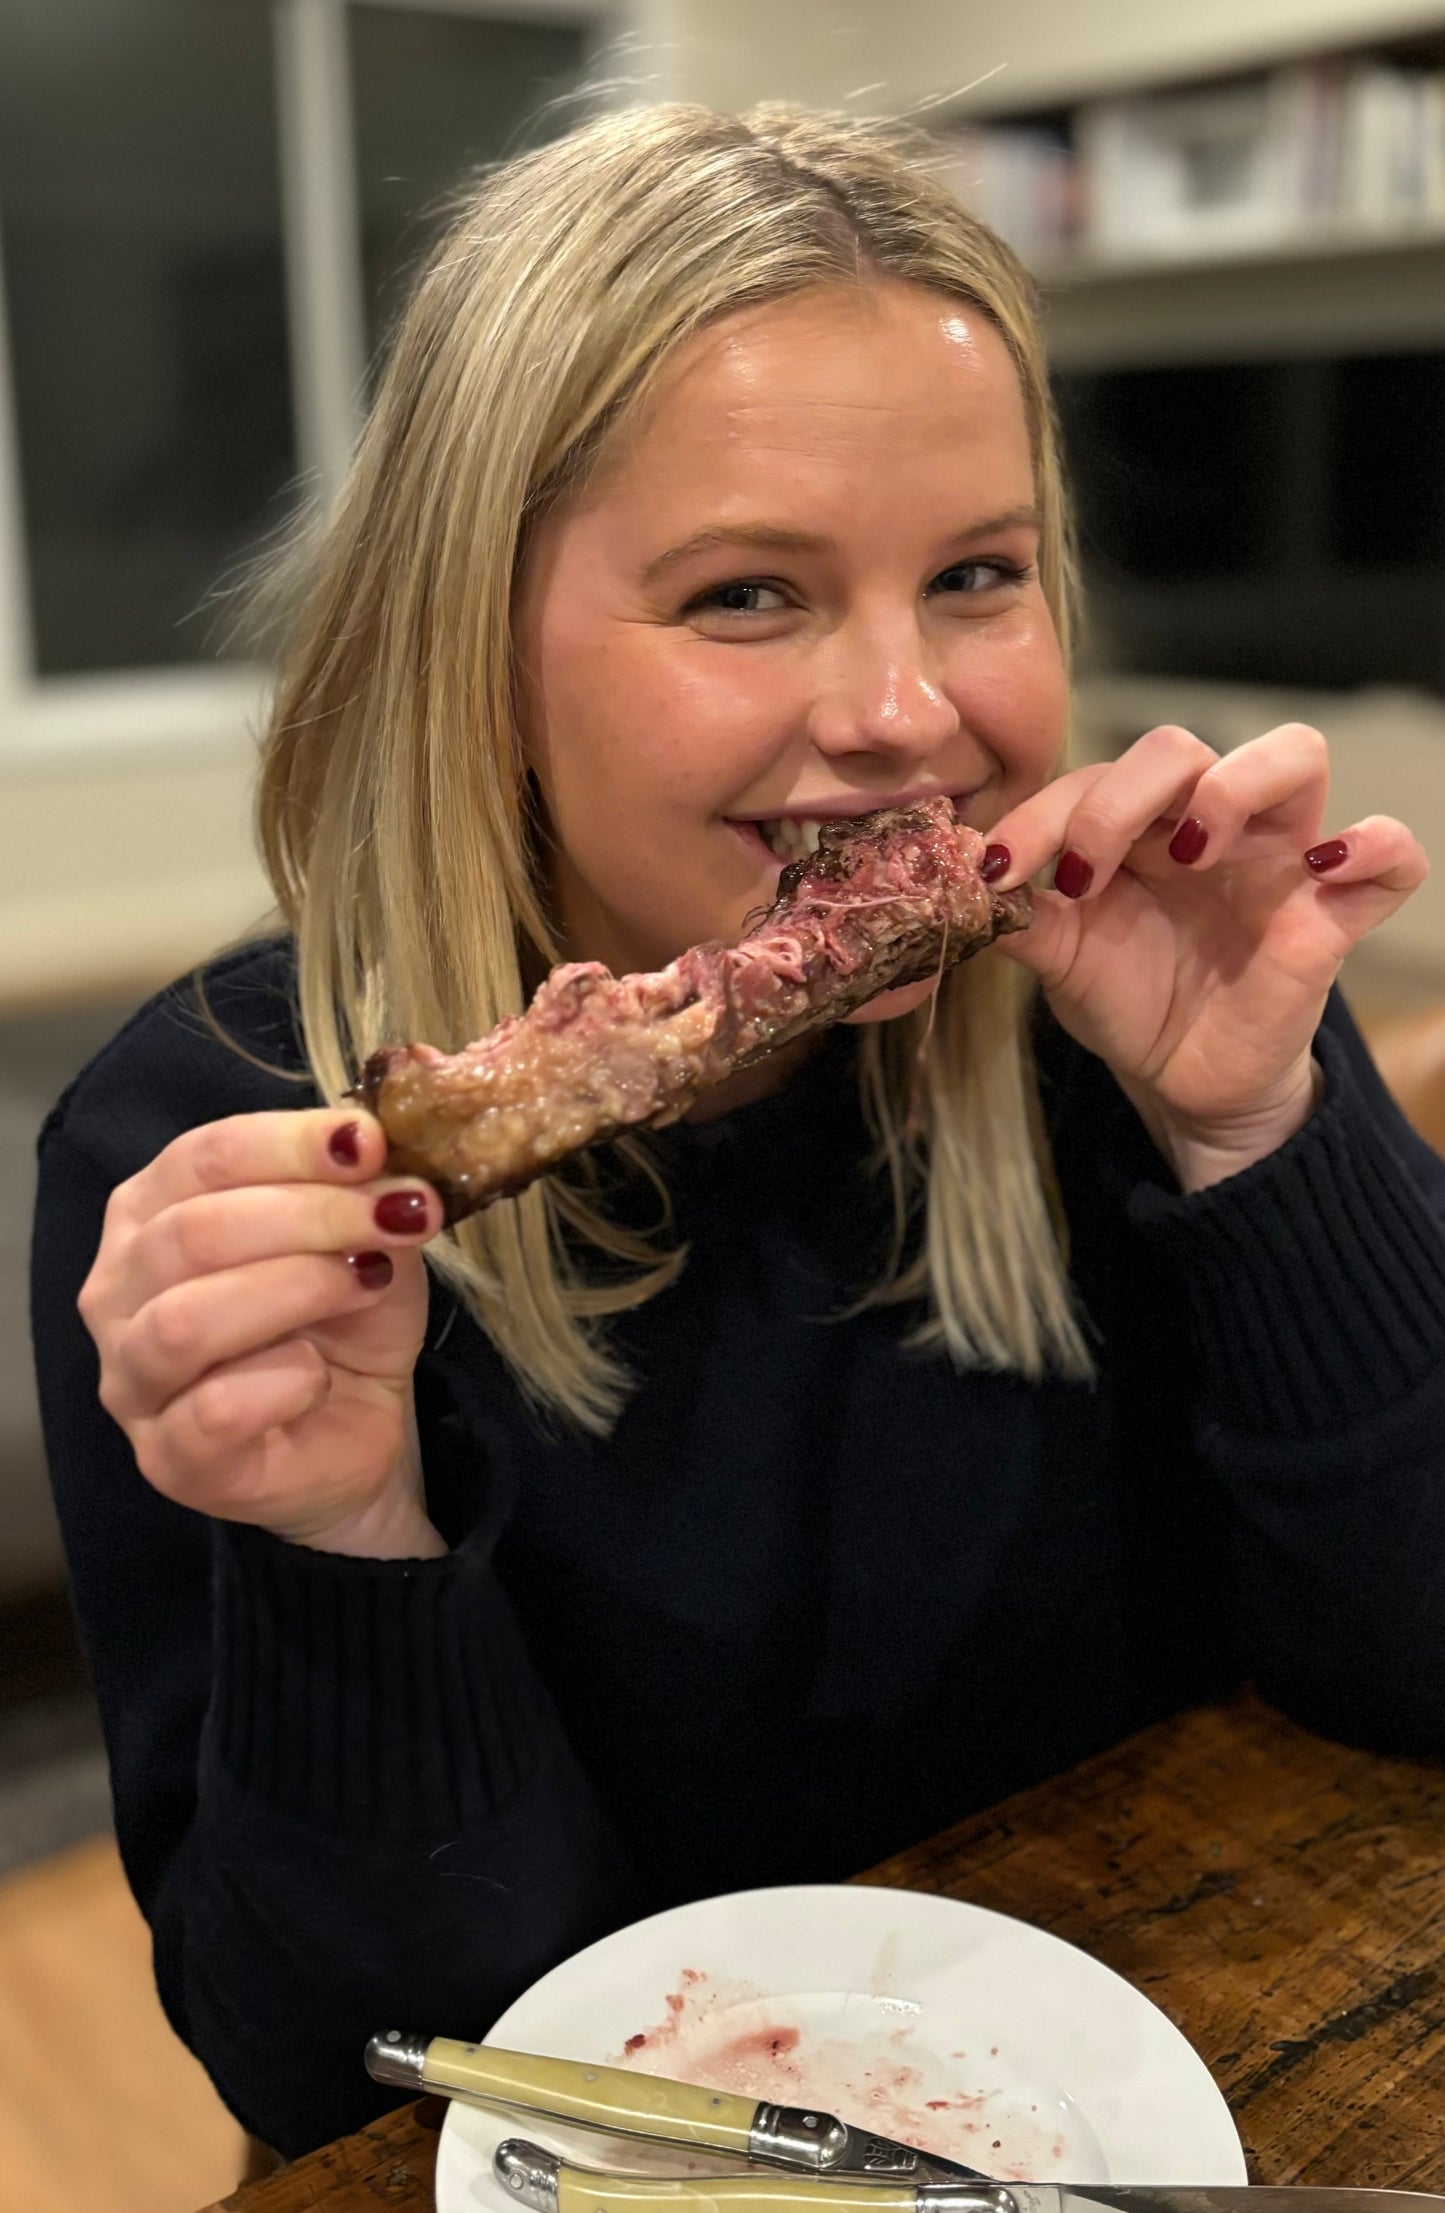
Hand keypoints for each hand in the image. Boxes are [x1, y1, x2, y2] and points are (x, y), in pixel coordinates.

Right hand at [78, 1108, 447, 1556]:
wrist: (354, 1434)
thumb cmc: (340, 1326)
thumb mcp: (365, 1242)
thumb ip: (362, 1196)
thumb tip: (375, 1151)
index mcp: (151, 1215)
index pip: (201, 1157)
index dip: (288, 1142)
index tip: (367, 1140)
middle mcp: (120, 1291)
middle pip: (194, 1231)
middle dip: (310, 1213)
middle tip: (396, 1215)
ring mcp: (133, 1380)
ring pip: (187, 1320)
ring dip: (295, 1288)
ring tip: (365, 1282)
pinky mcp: (168, 1459)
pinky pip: (213, 1411)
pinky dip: (285, 1382)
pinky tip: (321, 1375)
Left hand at [984, 722, 1428, 1189]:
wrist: (1181, 1081)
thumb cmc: (1129, 999)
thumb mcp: (1062, 961)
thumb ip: (1018, 916)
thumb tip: (958, 878)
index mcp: (1139, 825)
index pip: (1096, 776)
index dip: (1043, 814)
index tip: (998, 870)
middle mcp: (1210, 824)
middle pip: (1184, 745)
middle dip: (1120, 799)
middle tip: (1087, 873)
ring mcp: (1280, 860)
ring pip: (1295, 755)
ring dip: (1234, 786)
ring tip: (1193, 852)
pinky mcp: (1334, 914)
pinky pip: (1392, 855)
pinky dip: (1374, 846)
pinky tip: (1326, 867)